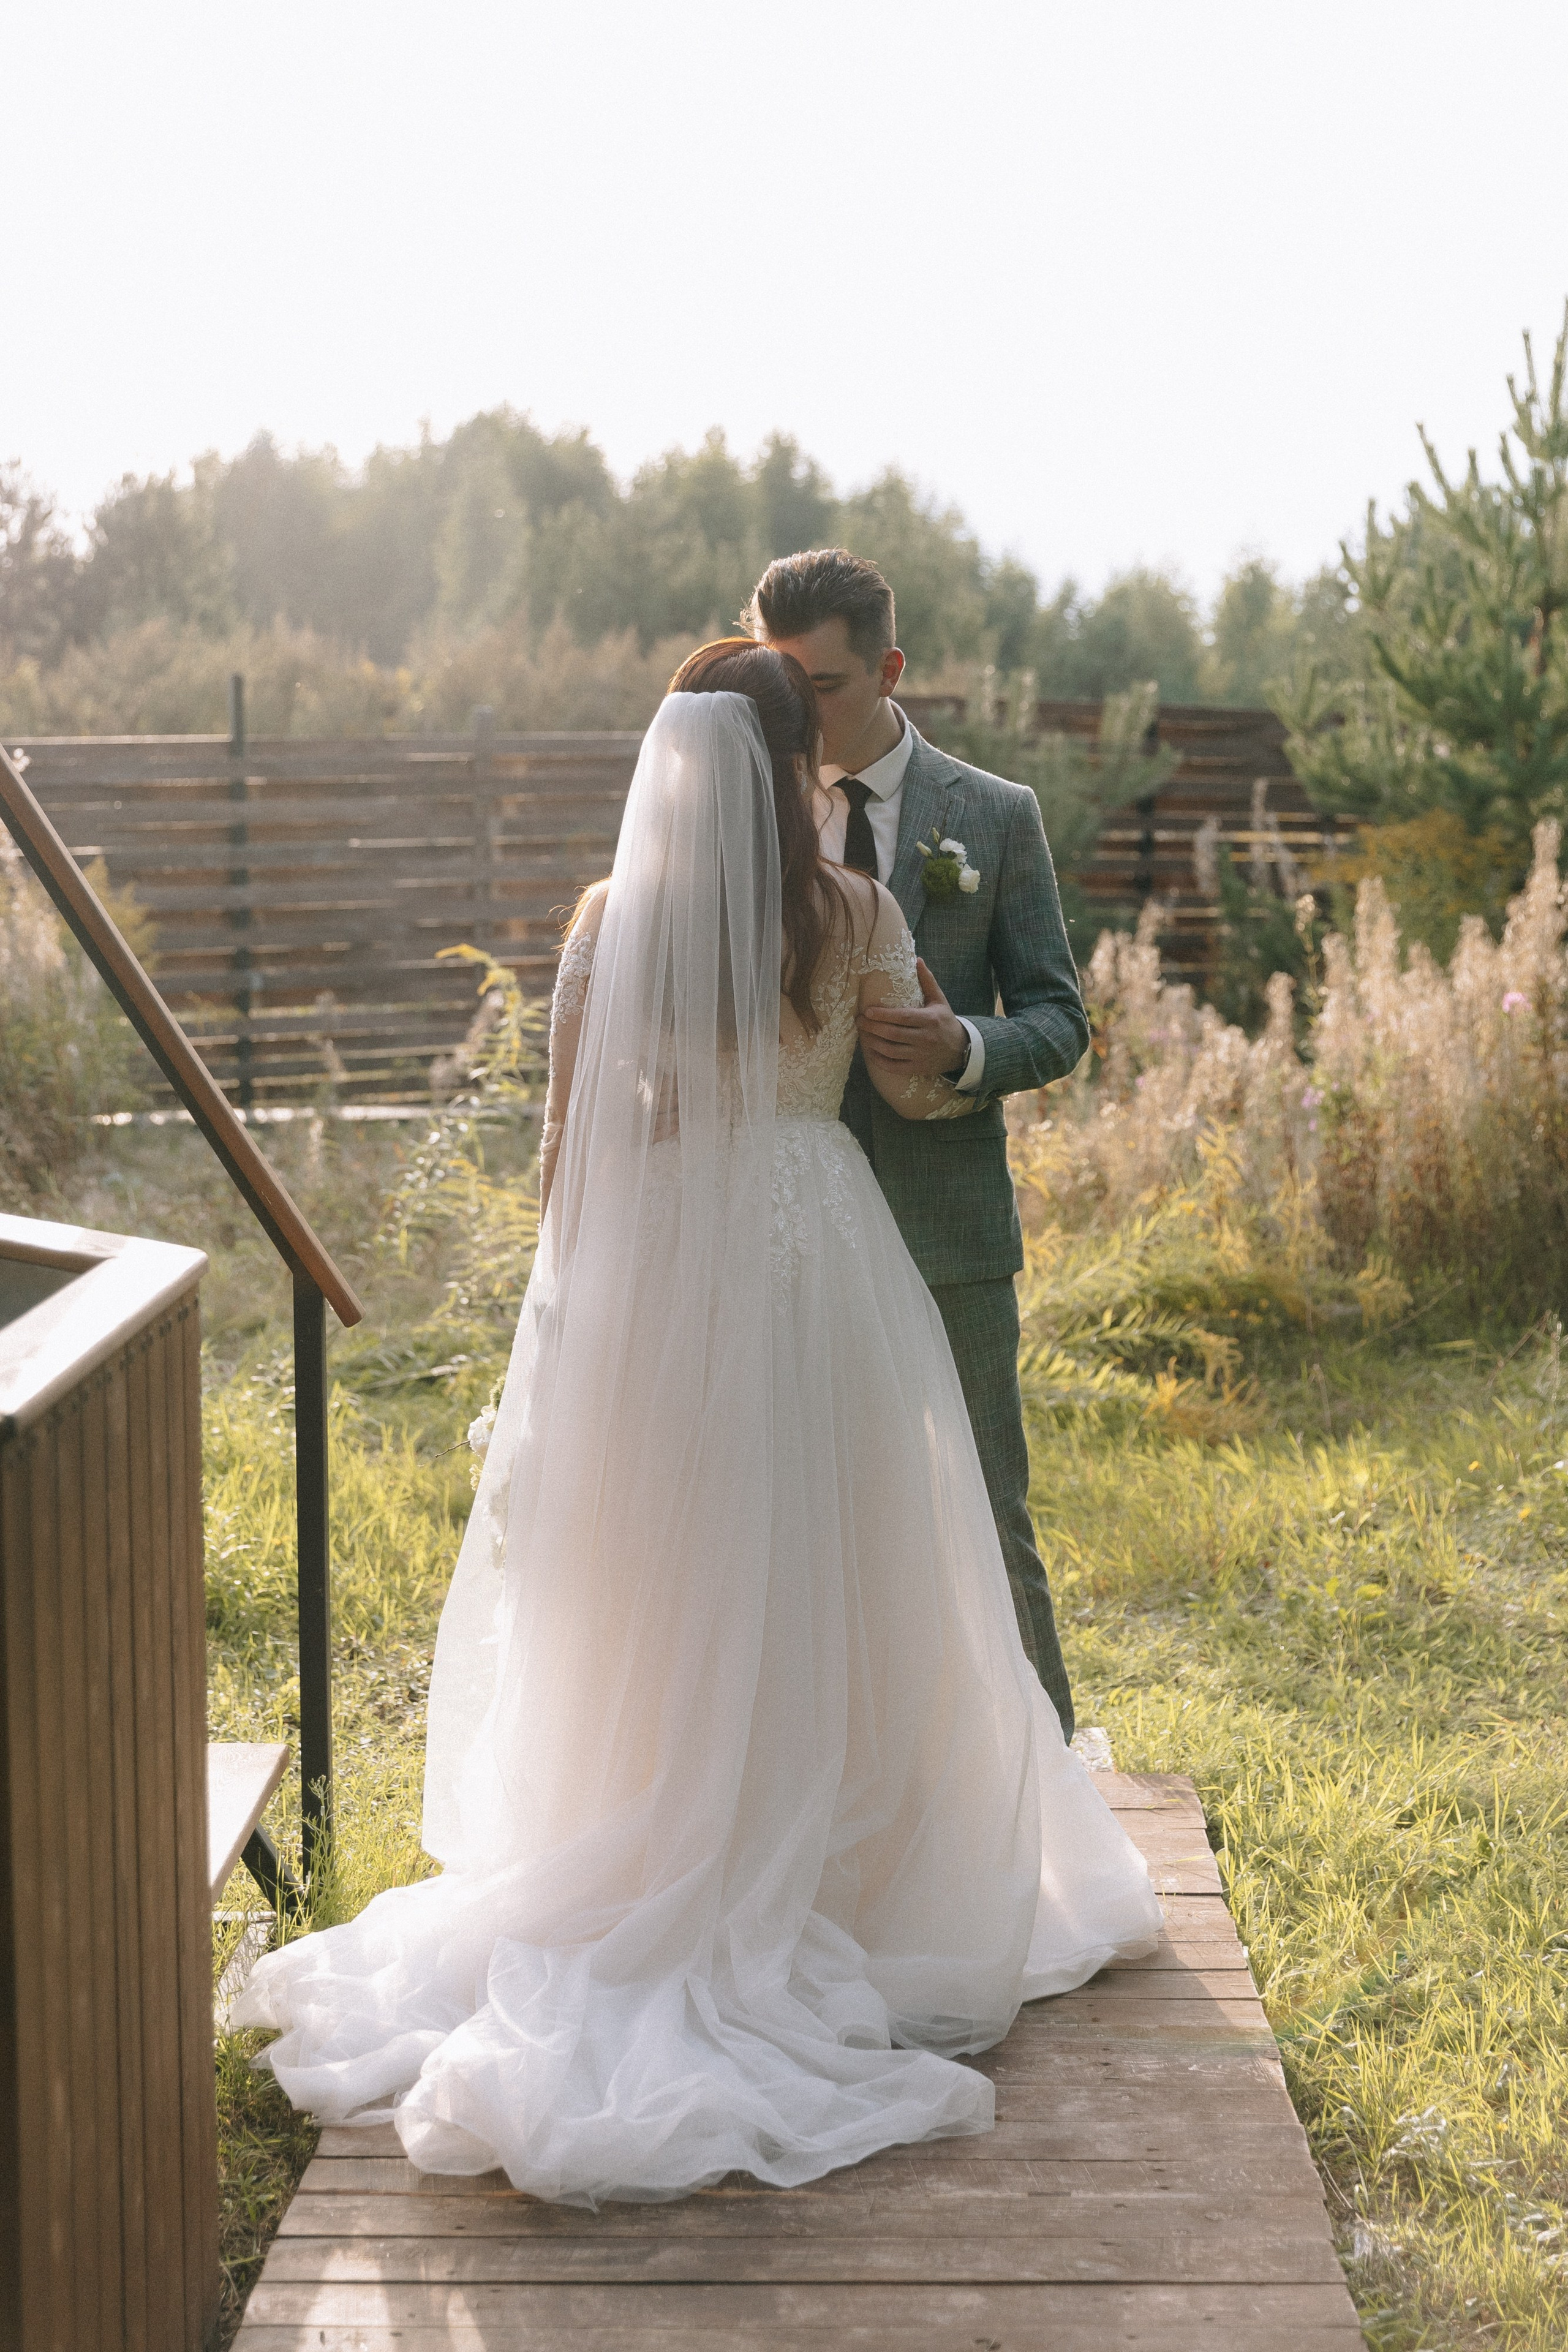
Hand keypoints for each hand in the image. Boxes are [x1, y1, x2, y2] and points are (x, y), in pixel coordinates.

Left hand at [857, 957, 968, 1077]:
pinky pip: (894, 1066)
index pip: (903, 1017)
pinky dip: (880, 1061)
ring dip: (873, 1043)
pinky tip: (871, 1052)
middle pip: (893, 1034)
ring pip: (891, 1051)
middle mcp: (925, 1038)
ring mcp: (921, 1055)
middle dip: (872, 1028)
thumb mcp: (939, 1000)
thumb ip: (927, 981)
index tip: (868, 1011)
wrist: (961, 1049)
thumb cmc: (945, 1021)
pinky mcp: (917, 1068)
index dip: (883, 1015)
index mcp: (929, 1020)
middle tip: (860, 1021)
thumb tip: (917, 959)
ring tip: (863, 1034)